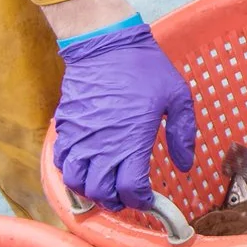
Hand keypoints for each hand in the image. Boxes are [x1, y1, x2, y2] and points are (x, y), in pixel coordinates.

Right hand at [51, 19, 194, 211]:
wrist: (104, 43)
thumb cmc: (145, 67)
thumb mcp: (177, 96)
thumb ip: (183, 133)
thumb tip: (184, 164)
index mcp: (132, 142)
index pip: (131, 190)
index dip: (142, 201)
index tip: (150, 199)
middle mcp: (102, 146)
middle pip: (101, 194)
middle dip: (116, 202)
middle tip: (128, 196)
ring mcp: (79, 138)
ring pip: (76, 183)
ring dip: (91, 192)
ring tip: (105, 187)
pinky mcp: (65, 128)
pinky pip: (61, 161)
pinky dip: (71, 173)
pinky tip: (86, 167)